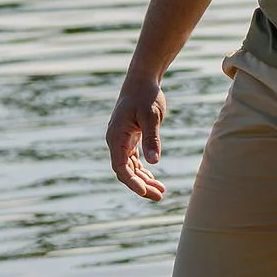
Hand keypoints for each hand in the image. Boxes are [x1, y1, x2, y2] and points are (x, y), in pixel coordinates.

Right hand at [106, 71, 166, 200]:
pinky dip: (143, 170)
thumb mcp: (151, 116)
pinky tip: (154, 179)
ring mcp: (122, 141)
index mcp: (116, 137)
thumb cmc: (146, 95)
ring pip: (130, 168)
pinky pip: (134, 160)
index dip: (131, 182)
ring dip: (143, 180)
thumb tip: (154, 162)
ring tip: (161, 191)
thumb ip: (152, 139)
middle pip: (125, 171)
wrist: (143, 79)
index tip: (145, 192)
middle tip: (160, 196)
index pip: (120, 167)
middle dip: (141, 186)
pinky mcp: (130, 138)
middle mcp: (116, 141)